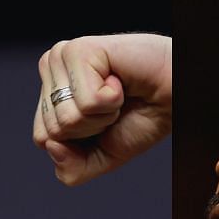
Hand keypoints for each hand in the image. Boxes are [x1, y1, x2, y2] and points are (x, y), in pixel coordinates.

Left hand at [32, 34, 171, 185]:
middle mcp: (51, 68)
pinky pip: (86, 103)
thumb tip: (51, 146)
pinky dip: (111, 101)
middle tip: (114, 105)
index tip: (103, 118)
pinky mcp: (80, 50)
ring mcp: (63, 56)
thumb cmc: (140, 117)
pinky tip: (120, 82)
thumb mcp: (101, 157)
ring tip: (118, 92)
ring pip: (67, 119)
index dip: (79, 142)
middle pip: (53, 130)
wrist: (176, 95)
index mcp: (50, 90)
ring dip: (103, 114)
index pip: (42, 138)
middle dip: (92, 128)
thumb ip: (70, 169)